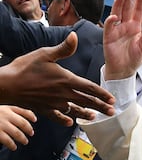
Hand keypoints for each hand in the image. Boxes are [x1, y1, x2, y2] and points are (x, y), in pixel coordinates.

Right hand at [0, 32, 115, 125]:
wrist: (7, 85)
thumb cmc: (25, 68)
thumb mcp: (45, 54)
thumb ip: (63, 48)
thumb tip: (75, 36)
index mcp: (67, 80)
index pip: (90, 88)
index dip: (102, 94)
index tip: (112, 100)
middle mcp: (64, 94)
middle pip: (87, 102)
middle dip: (101, 107)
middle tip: (112, 113)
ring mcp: (54, 104)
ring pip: (75, 111)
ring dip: (86, 114)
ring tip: (94, 117)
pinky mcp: (44, 110)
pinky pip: (57, 117)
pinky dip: (65, 120)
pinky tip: (70, 122)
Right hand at [0, 106, 35, 150]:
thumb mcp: (1, 109)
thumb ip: (11, 111)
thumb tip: (29, 116)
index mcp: (7, 108)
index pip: (23, 111)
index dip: (31, 116)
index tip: (35, 120)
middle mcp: (6, 115)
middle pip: (23, 123)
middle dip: (29, 129)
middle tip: (31, 134)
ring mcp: (1, 124)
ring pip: (17, 133)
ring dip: (22, 138)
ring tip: (25, 142)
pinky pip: (8, 140)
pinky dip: (12, 144)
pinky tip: (14, 147)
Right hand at [103, 0, 141, 79]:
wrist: (123, 71)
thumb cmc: (133, 60)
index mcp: (135, 28)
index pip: (137, 12)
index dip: (139, 3)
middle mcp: (125, 27)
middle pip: (126, 10)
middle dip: (127, 0)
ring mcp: (116, 31)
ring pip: (117, 14)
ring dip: (118, 5)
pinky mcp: (108, 37)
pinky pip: (109, 27)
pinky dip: (111, 21)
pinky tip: (114, 16)